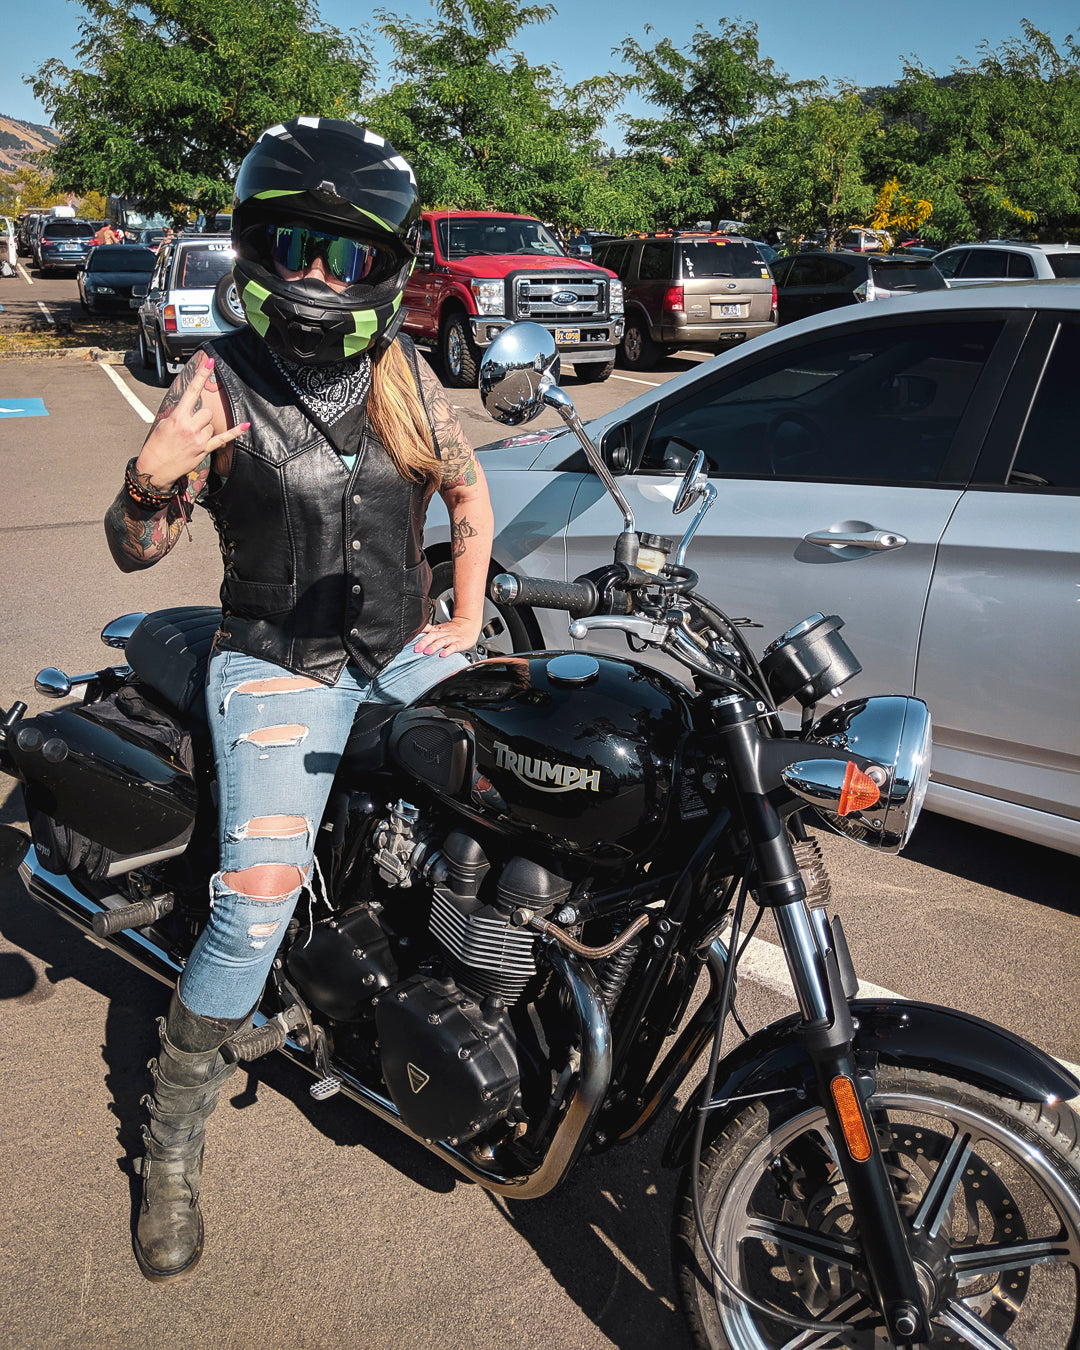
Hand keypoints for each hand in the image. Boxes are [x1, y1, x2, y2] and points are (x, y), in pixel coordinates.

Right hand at [136, 353, 248, 488]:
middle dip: (200, 416)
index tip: (210, 362)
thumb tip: (191, 408)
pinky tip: (246, 425)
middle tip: (190, 425)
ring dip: (205, 428)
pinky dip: (235, 432)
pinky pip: (223, 438)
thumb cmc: (157, 445)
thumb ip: (179, 413)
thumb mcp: (164, 423)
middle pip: (206, 411)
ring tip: (191, 437)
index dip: (201, 375)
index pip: (192, 391)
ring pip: (211, 424)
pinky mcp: (204, 449)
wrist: (155, 467)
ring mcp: (198, 439)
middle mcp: (190, 426)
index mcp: (178, 416)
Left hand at [414, 616, 480, 656]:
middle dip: (423, 642)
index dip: (418, 633)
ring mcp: (451, 638)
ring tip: (426, 652)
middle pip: (432, 636)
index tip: (409, 638)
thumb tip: (412, 635)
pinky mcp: (458, 643)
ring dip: (434, 647)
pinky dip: (448, 651)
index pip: (426, 629)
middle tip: (416, 649)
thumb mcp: (438, 629)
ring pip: (441, 641)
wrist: (469, 625)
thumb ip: (427, 631)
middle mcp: (443, 633)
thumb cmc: (452, 629)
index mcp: (437, 630)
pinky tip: (442, 655)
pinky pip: (453, 647)